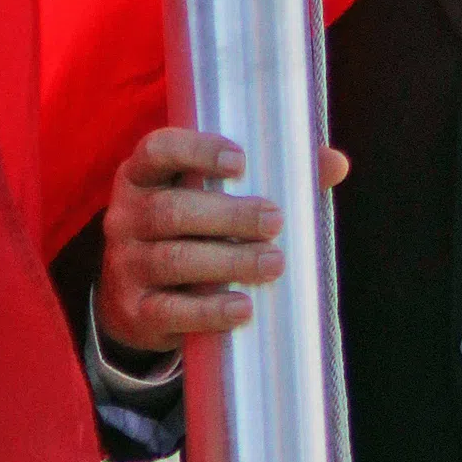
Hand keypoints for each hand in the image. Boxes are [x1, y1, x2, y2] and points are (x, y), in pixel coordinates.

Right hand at [95, 126, 348, 354]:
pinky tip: (243, 307)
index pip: (158, 150)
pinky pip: (169, 310)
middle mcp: (125, 215)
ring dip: (227, 260)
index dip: (196, 151)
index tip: (241, 161)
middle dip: (229, 215)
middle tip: (275, 220)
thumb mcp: (212, 198)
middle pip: (172, 210)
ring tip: (273, 263)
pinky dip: (209, 310)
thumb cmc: (192, 233)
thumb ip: (273, 176)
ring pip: (172, 259)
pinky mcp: (134, 310)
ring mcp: (125, 264)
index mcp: (143, 176)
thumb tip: (336, 163)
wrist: (138, 302)